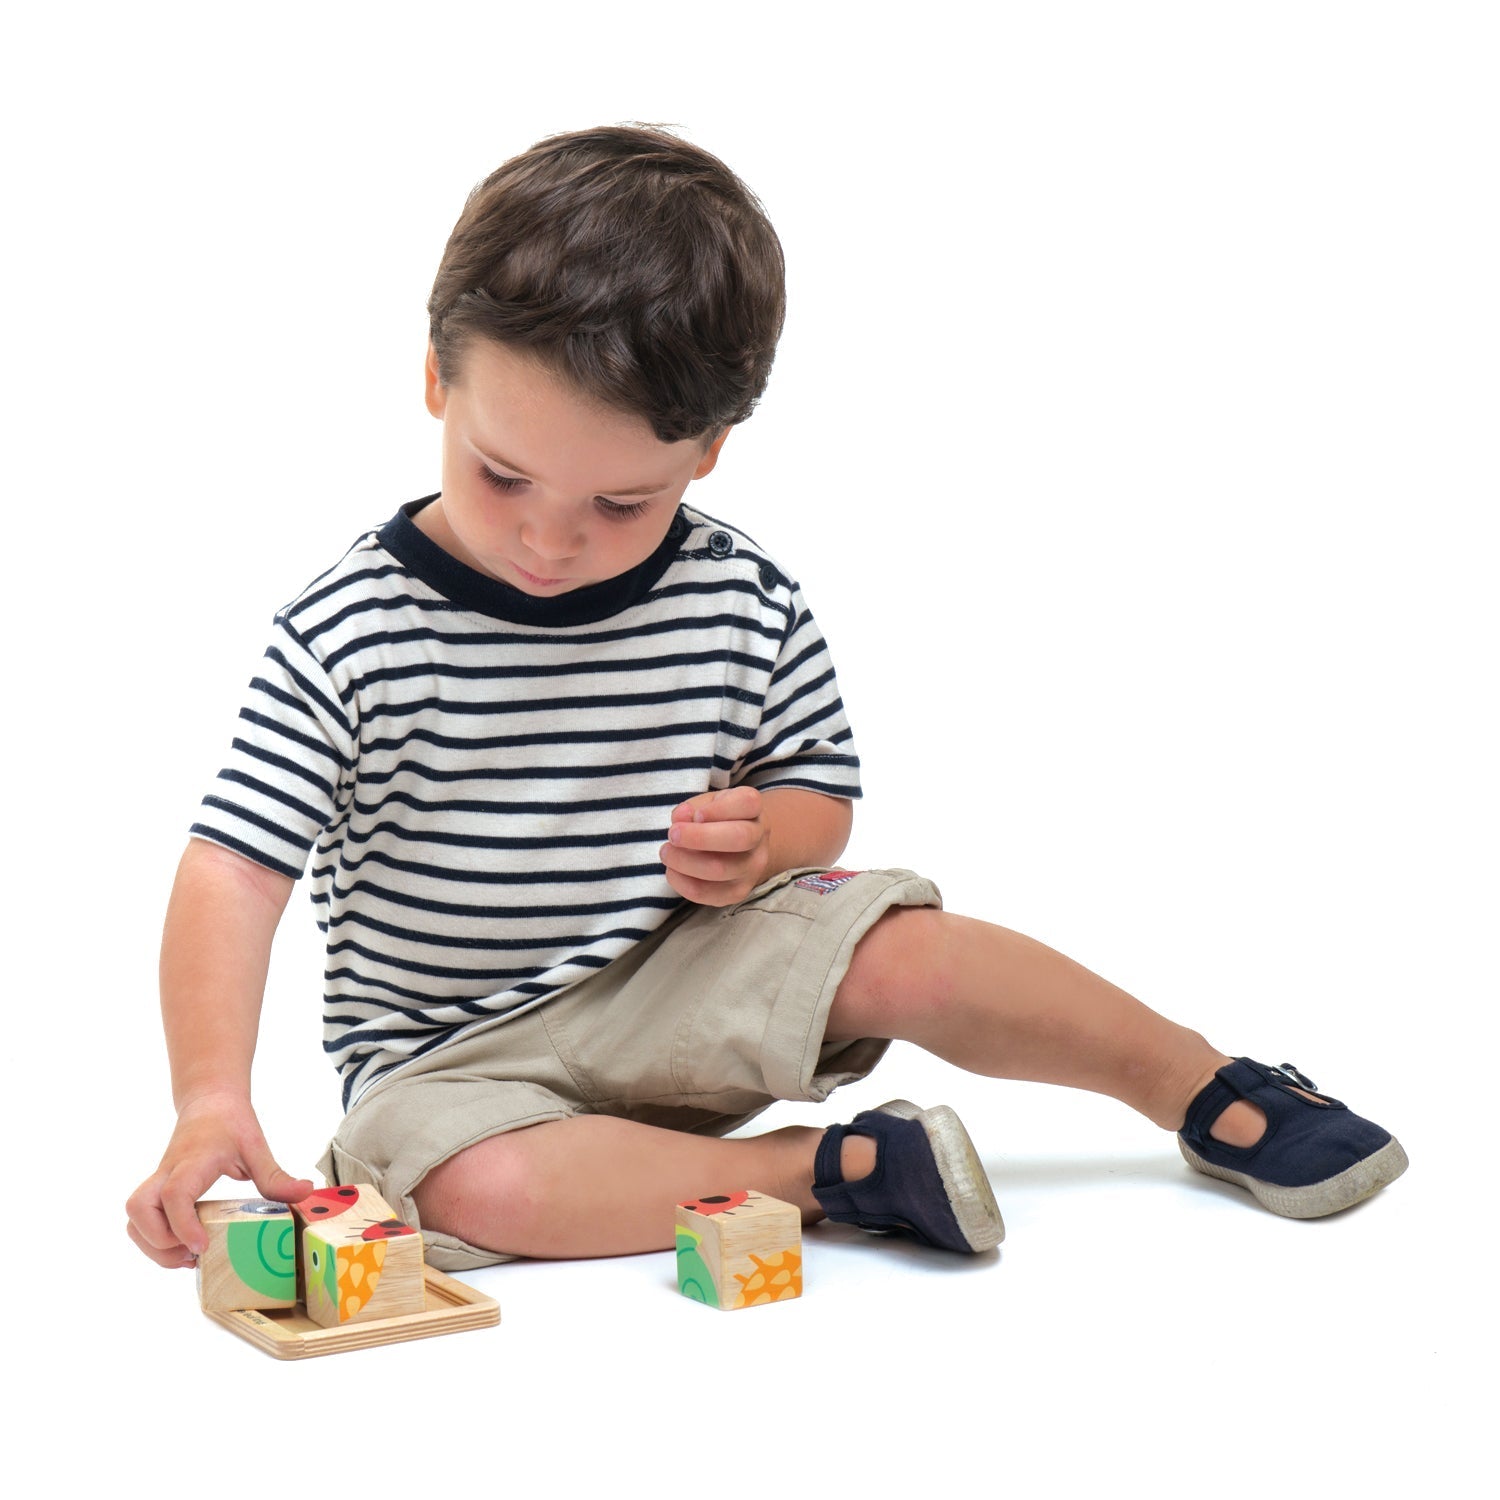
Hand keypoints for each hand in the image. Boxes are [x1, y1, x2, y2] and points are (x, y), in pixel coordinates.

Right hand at [125, 1092, 314, 1268]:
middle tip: (195, 1252)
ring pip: (133, 1220)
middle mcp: (166, 1174)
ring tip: (188, 1256)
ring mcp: (157, 1183)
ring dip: (153, 1246)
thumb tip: (305, 1193)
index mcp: (192, 1162)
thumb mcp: (257, 1147)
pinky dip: (154, 1240)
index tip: (201, 1247)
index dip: (183, 1225)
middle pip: (138, 1211)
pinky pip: (140, 1222)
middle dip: (160, 1241)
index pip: (174, 1195)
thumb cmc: (231, 1123)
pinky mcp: (156, 1192)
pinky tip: (184, 1247)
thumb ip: (276, 1175)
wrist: (209, 1102)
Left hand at [661, 786, 770, 906]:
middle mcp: (759, 838)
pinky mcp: (737, 893)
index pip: (747, 803)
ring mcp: (752, 868)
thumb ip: (692, 807)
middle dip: (699, 837)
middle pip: (739, 837)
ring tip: (667, 852)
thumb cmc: (718, 819)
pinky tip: (673, 871)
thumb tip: (680, 818)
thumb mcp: (707, 803)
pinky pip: (707, 893)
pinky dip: (682, 882)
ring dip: (684, 861)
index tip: (696, 814)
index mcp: (754, 809)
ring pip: (720, 869)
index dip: (718, 809)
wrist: (741, 848)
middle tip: (673, 834)